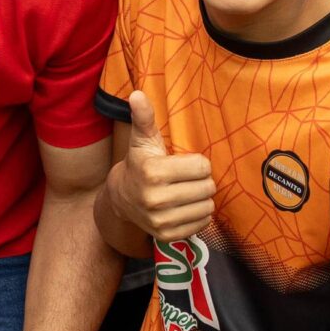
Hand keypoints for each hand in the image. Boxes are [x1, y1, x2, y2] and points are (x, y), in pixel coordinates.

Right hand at [110, 90, 216, 237]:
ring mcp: (162, 221)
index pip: (202, 167)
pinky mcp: (167, 236)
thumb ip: (144, 117)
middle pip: (207, 187)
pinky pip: (203, 223)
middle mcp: (156, 199)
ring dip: (202, 198)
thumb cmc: (140, 163)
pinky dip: (199, 214)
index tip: (185, 163)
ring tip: (187, 192)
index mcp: (153, 172)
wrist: (121, 198)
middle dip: (202, 181)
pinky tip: (185, 207)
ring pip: (208, 206)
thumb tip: (137, 94)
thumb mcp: (142, 139)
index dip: (198, 163)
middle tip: (188, 179)